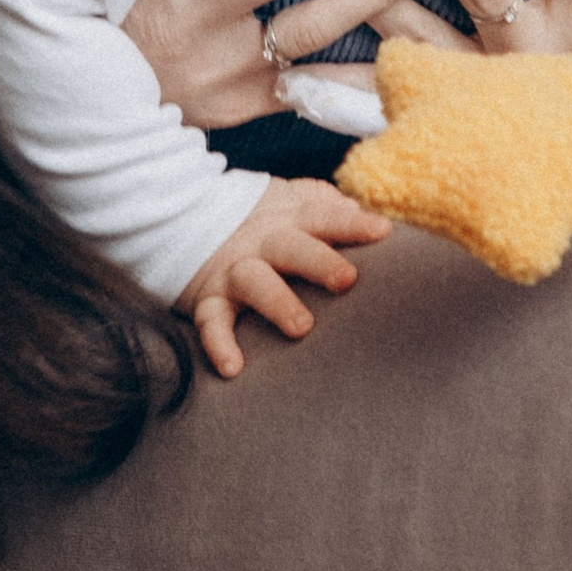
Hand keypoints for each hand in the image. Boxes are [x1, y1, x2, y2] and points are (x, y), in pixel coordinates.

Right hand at [182, 178, 388, 382]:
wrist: (188, 213)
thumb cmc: (264, 219)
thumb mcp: (295, 201)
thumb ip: (332, 208)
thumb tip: (372, 220)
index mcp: (292, 218)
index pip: (325, 217)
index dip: (353, 224)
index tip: (383, 232)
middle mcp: (264, 242)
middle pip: (292, 247)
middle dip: (319, 261)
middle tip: (347, 280)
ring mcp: (236, 269)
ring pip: (254, 281)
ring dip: (277, 303)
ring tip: (302, 328)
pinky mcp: (209, 297)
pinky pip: (210, 321)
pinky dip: (219, 344)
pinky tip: (233, 368)